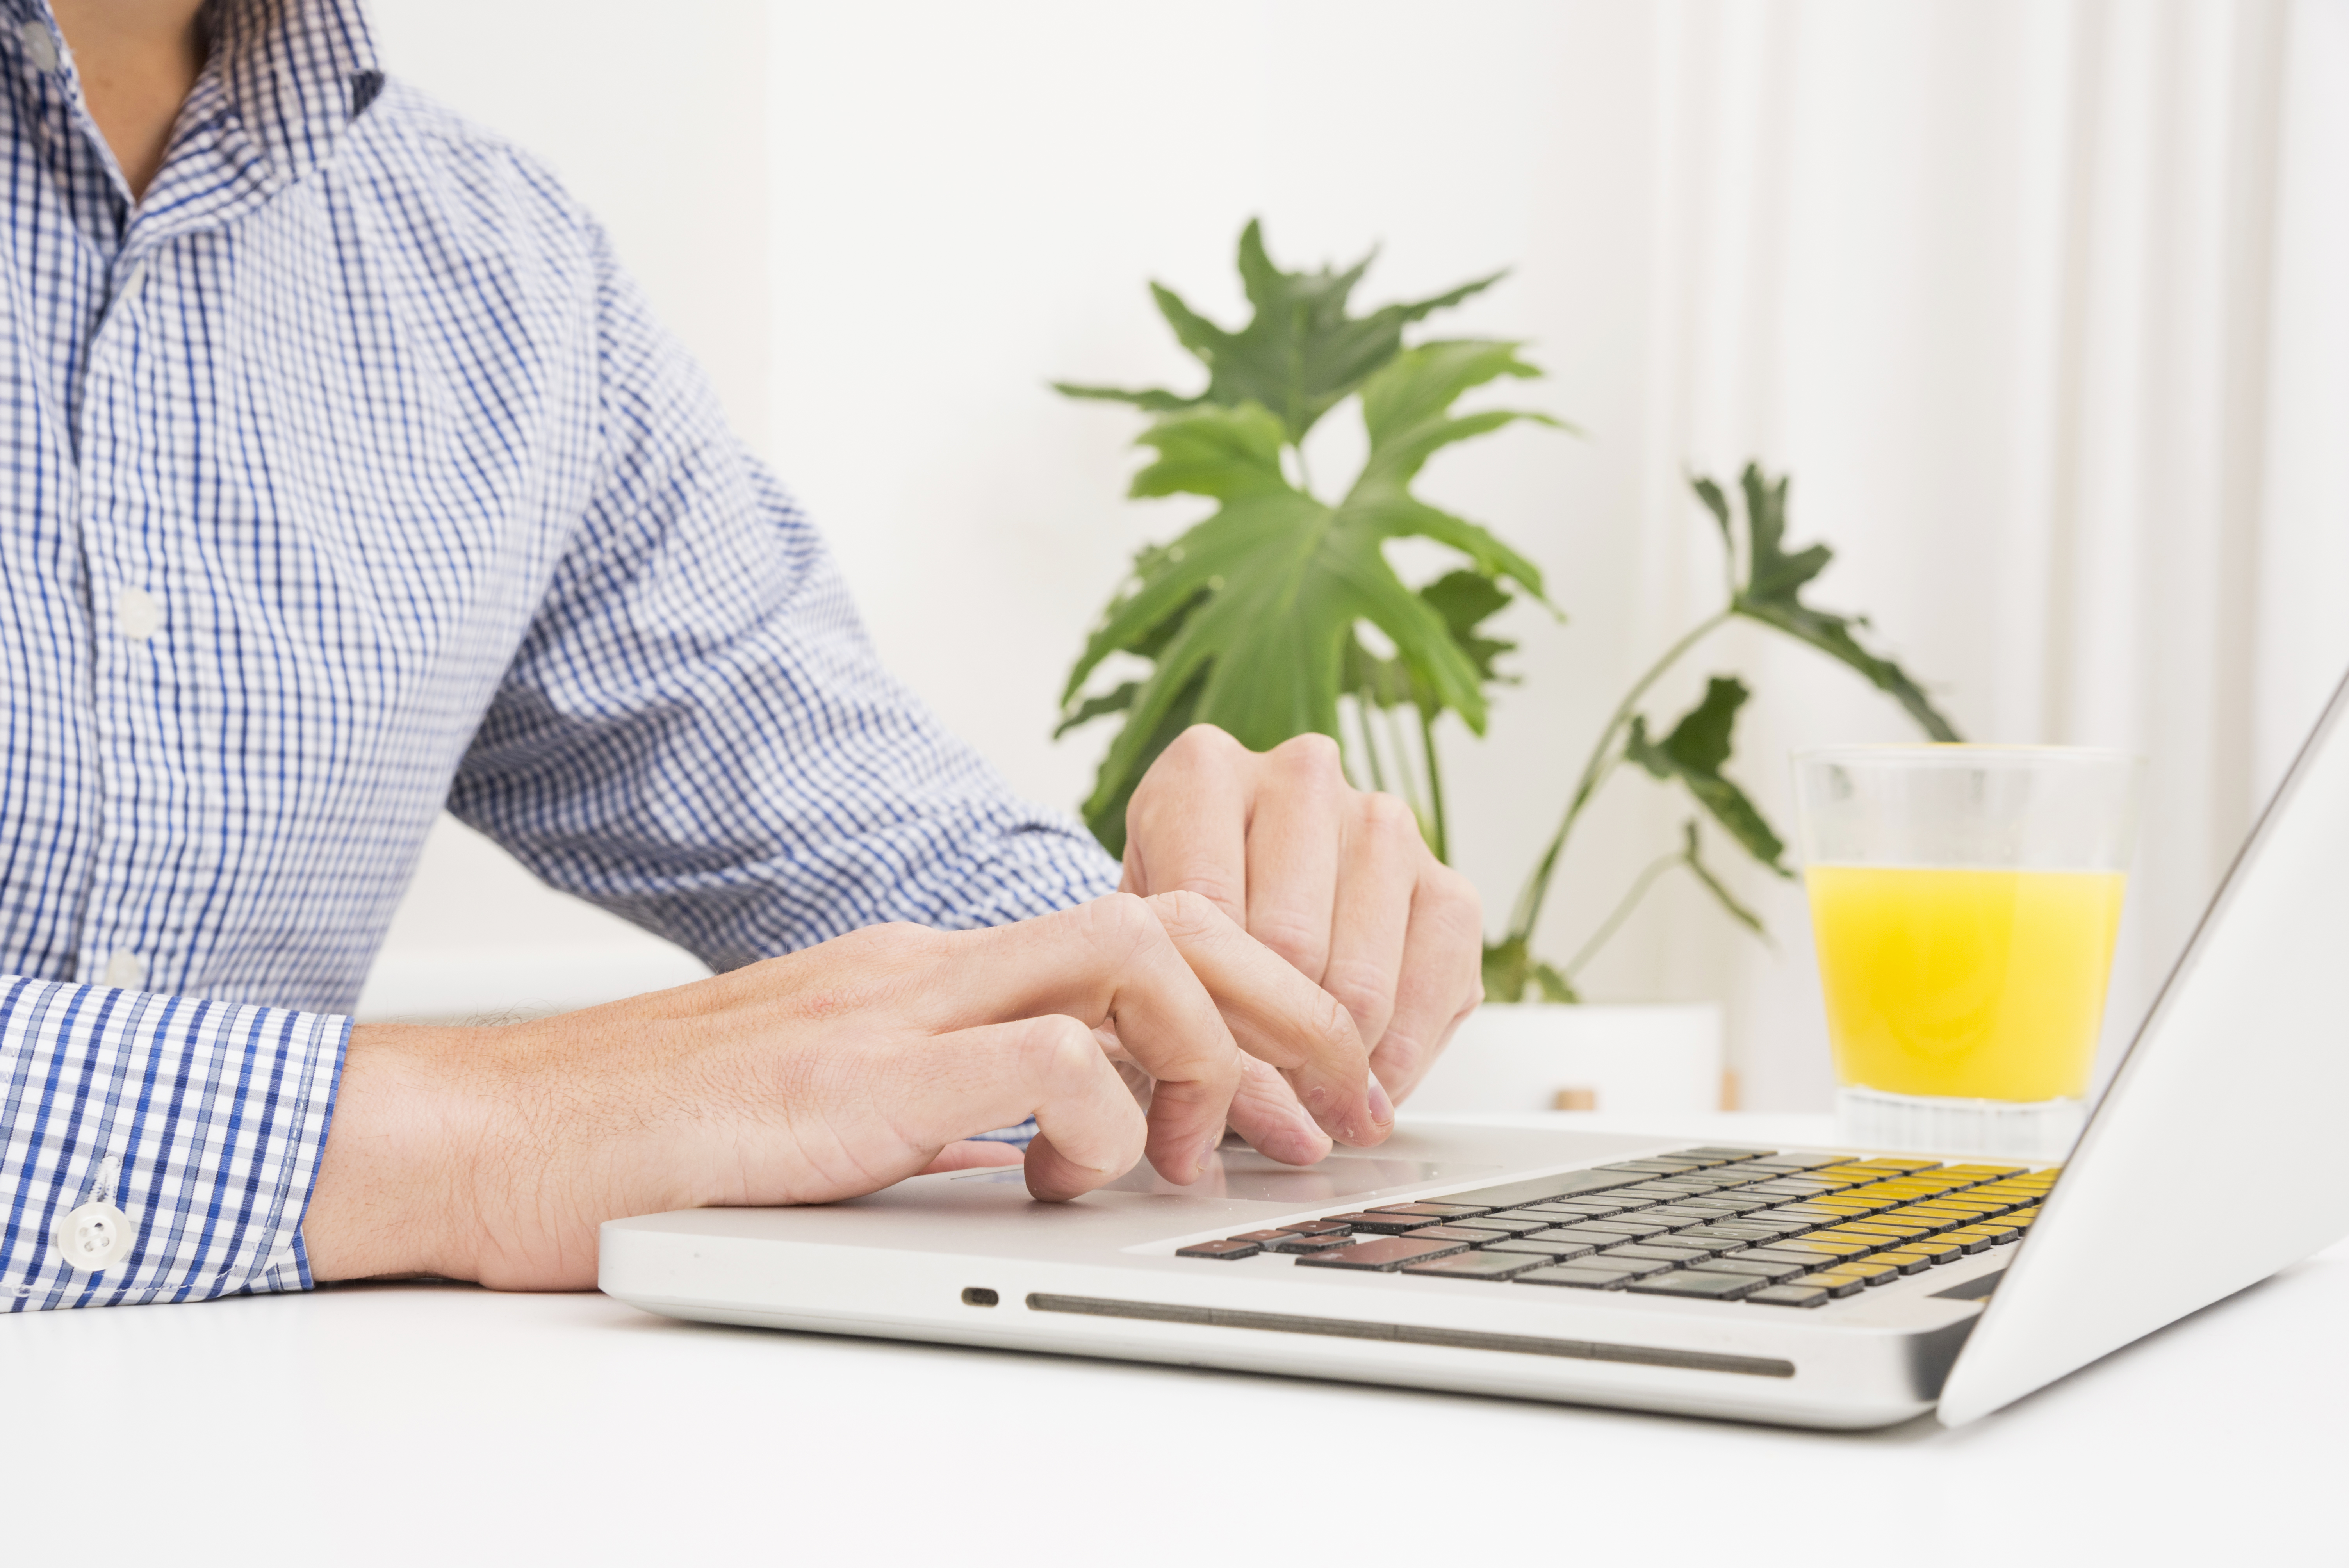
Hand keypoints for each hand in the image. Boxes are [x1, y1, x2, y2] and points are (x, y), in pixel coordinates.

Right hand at [303, 893, 1379, 1290]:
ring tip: (1215, 1151)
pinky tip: (1083, 1178)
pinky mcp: (852, 1078)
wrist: (489, 1133)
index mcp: (922, 969)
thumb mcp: (831, 1108)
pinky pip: (1042, 1062)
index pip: (1133, 925)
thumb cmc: (646, 1135)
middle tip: (1336, 1101)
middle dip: (1284, 1001)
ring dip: (1211, 1052)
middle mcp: (922, 962)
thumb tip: (1045, 1141)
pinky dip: (1105, 1117)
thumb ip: (940, 1105)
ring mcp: (888, 1008)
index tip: (1304, 1084)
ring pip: (1130, 957)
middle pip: (1168, 915)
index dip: (1251, 993)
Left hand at [1121, 727, 1483, 1122]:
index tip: (1203, 1079)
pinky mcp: (1447, 881)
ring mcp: (1383, 821)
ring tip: (1311, 1097)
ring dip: (1338, 1062)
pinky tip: (1367, 1077)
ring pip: (1361, 980)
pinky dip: (1401, 1058)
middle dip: (1272, 1049)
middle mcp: (1301, 776)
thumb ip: (1188, 1014)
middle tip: (1260, 1104)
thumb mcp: (1157, 953)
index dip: (1203, 1017)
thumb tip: (1270, 1117)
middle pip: (1288, 947)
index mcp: (1203, 774)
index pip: (1206, 911)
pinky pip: (1436, 989)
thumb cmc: (1191, 925)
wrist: (1255, 903)